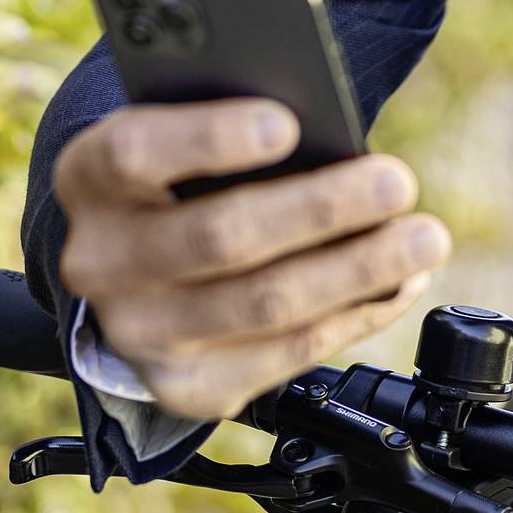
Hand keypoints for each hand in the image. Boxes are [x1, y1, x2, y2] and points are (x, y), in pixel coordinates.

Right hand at [53, 96, 451, 421]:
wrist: (135, 264)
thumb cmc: (181, 174)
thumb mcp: (187, 131)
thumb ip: (235, 124)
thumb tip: (329, 136)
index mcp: (90, 176)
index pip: (136, 153)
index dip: (212, 140)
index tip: (289, 123)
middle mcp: (101, 262)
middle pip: (219, 236)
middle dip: (321, 208)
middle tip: (396, 182)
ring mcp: (140, 335)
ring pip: (263, 305)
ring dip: (357, 270)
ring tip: (422, 239)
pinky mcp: (186, 388)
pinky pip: (286, 356)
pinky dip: (354, 316)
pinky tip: (398, 283)